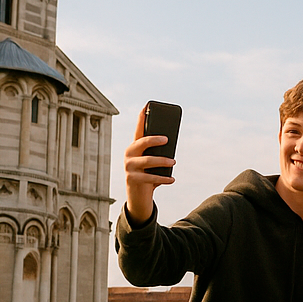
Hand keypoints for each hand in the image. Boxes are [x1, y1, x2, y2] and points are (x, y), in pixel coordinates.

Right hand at [124, 106, 175, 223]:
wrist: (139, 196)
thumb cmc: (149, 174)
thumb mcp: (153, 162)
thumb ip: (159, 152)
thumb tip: (171, 143)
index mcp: (134, 147)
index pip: (138, 129)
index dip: (142, 117)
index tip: (147, 105)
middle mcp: (129, 154)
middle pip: (141, 143)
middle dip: (154, 140)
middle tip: (167, 140)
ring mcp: (129, 167)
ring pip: (147, 161)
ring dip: (163, 161)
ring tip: (174, 162)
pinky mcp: (133, 180)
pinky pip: (150, 178)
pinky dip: (163, 179)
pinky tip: (172, 179)